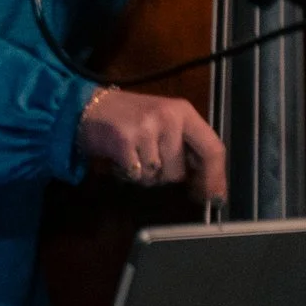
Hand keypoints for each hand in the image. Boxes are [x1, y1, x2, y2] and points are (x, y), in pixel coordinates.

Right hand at [76, 89, 227, 201]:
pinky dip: (129, 173)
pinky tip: (122, 157)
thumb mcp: (164, 121)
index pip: (212, 148)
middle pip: (179, 171)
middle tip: (149, 158)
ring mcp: (147, 128)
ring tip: (134, 155)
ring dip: (145, 175)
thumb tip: (207, 183)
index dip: (216, 177)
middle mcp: (169, 117)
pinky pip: (137, 176)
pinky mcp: (125, 141)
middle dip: (164, 175)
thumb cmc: (131, 117)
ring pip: (157, 176)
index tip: (216, 198)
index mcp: (183, 111)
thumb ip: (185, 145)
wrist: (89, 106)